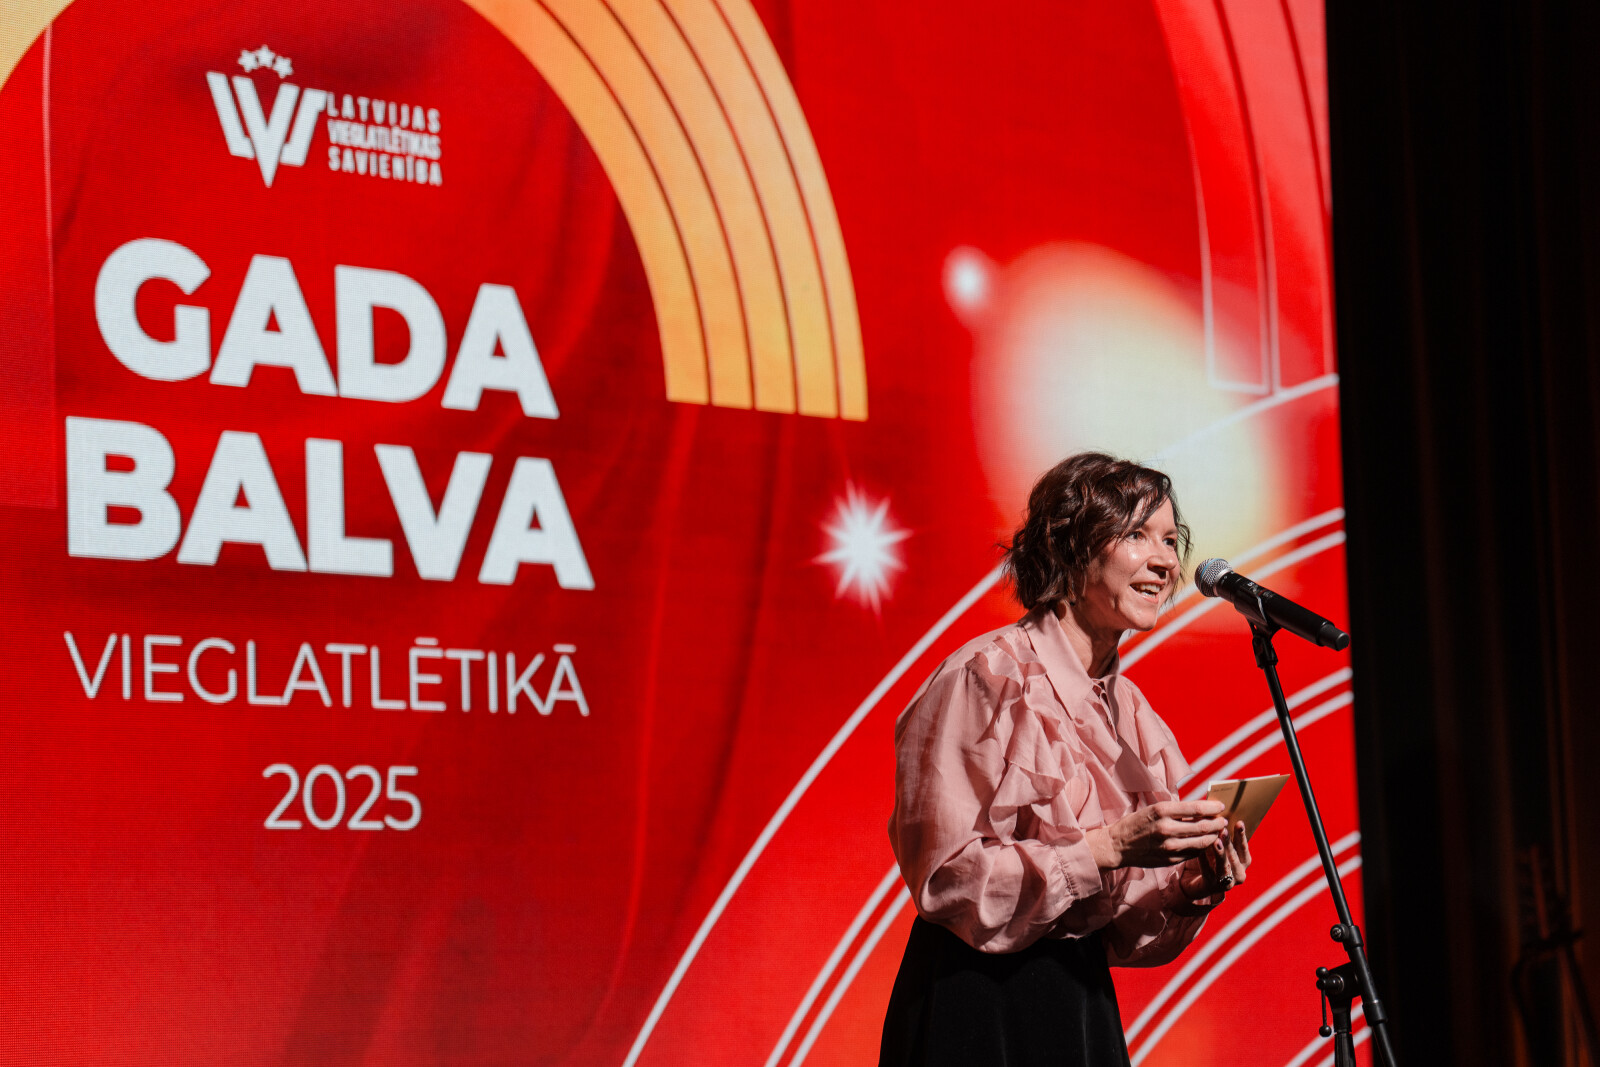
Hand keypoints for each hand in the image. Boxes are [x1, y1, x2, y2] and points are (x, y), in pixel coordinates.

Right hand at [1085, 800, 1226, 869]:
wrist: (1118, 845)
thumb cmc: (1137, 823)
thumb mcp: (1154, 809)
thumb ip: (1177, 810)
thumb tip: (1202, 808)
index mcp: (1162, 811)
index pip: (1196, 808)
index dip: (1212, 807)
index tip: (1221, 806)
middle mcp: (1166, 829)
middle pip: (1203, 826)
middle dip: (1217, 823)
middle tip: (1223, 821)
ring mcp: (1169, 847)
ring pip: (1202, 842)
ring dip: (1214, 836)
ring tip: (1218, 832)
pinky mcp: (1170, 860)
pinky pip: (1194, 853)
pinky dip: (1202, 847)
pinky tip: (1205, 842)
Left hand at [1178, 820, 1252, 899]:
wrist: (1198, 881)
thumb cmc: (1211, 858)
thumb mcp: (1219, 845)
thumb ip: (1221, 833)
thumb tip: (1216, 812)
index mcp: (1243, 862)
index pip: (1244, 848)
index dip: (1242, 836)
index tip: (1239, 822)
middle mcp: (1239, 873)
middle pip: (1235, 857)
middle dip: (1229, 843)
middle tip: (1223, 830)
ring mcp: (1227, 883)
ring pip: (1224, 867)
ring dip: (1220, 854)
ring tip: (1215, 842)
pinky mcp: (1211, 887)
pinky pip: (1208, 872)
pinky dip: (1204, 861)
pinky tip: (1199, 852)